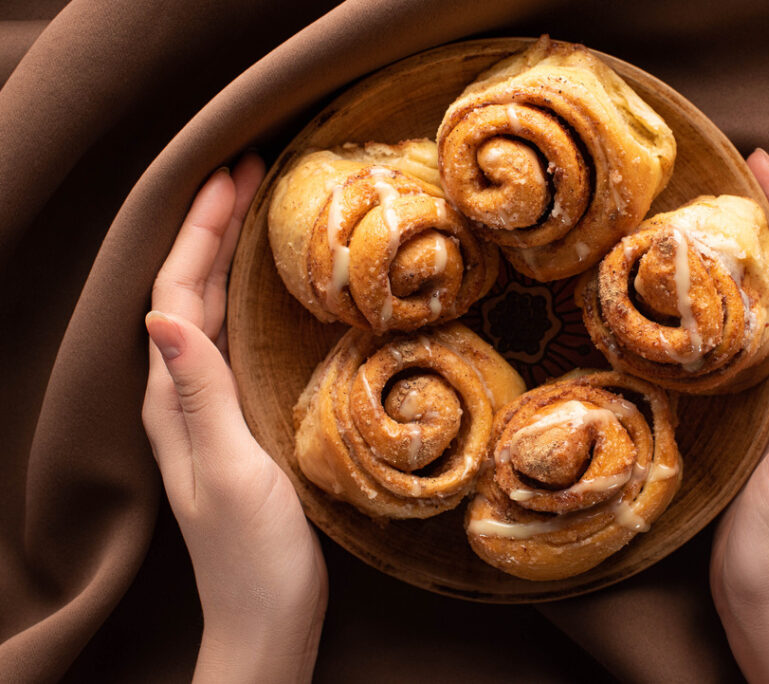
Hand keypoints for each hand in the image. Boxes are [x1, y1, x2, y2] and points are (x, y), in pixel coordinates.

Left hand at [142, 155, 326, 682]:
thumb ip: (200, 396)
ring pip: (209, 314)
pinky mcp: (238, 425)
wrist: (266, 622)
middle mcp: (181, 397)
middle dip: (211, 228)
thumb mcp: (232, 473)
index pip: (175, 295)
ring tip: (258, 210)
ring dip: (227, 257)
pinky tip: (272, 292)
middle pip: (186, 293)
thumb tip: (162, 315)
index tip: (232, 173)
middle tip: (249, 170)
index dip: (199, 231)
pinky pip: (233, 342)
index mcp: (172, 401)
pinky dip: (247, 301)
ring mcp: (207, 412)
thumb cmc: (255, 557)